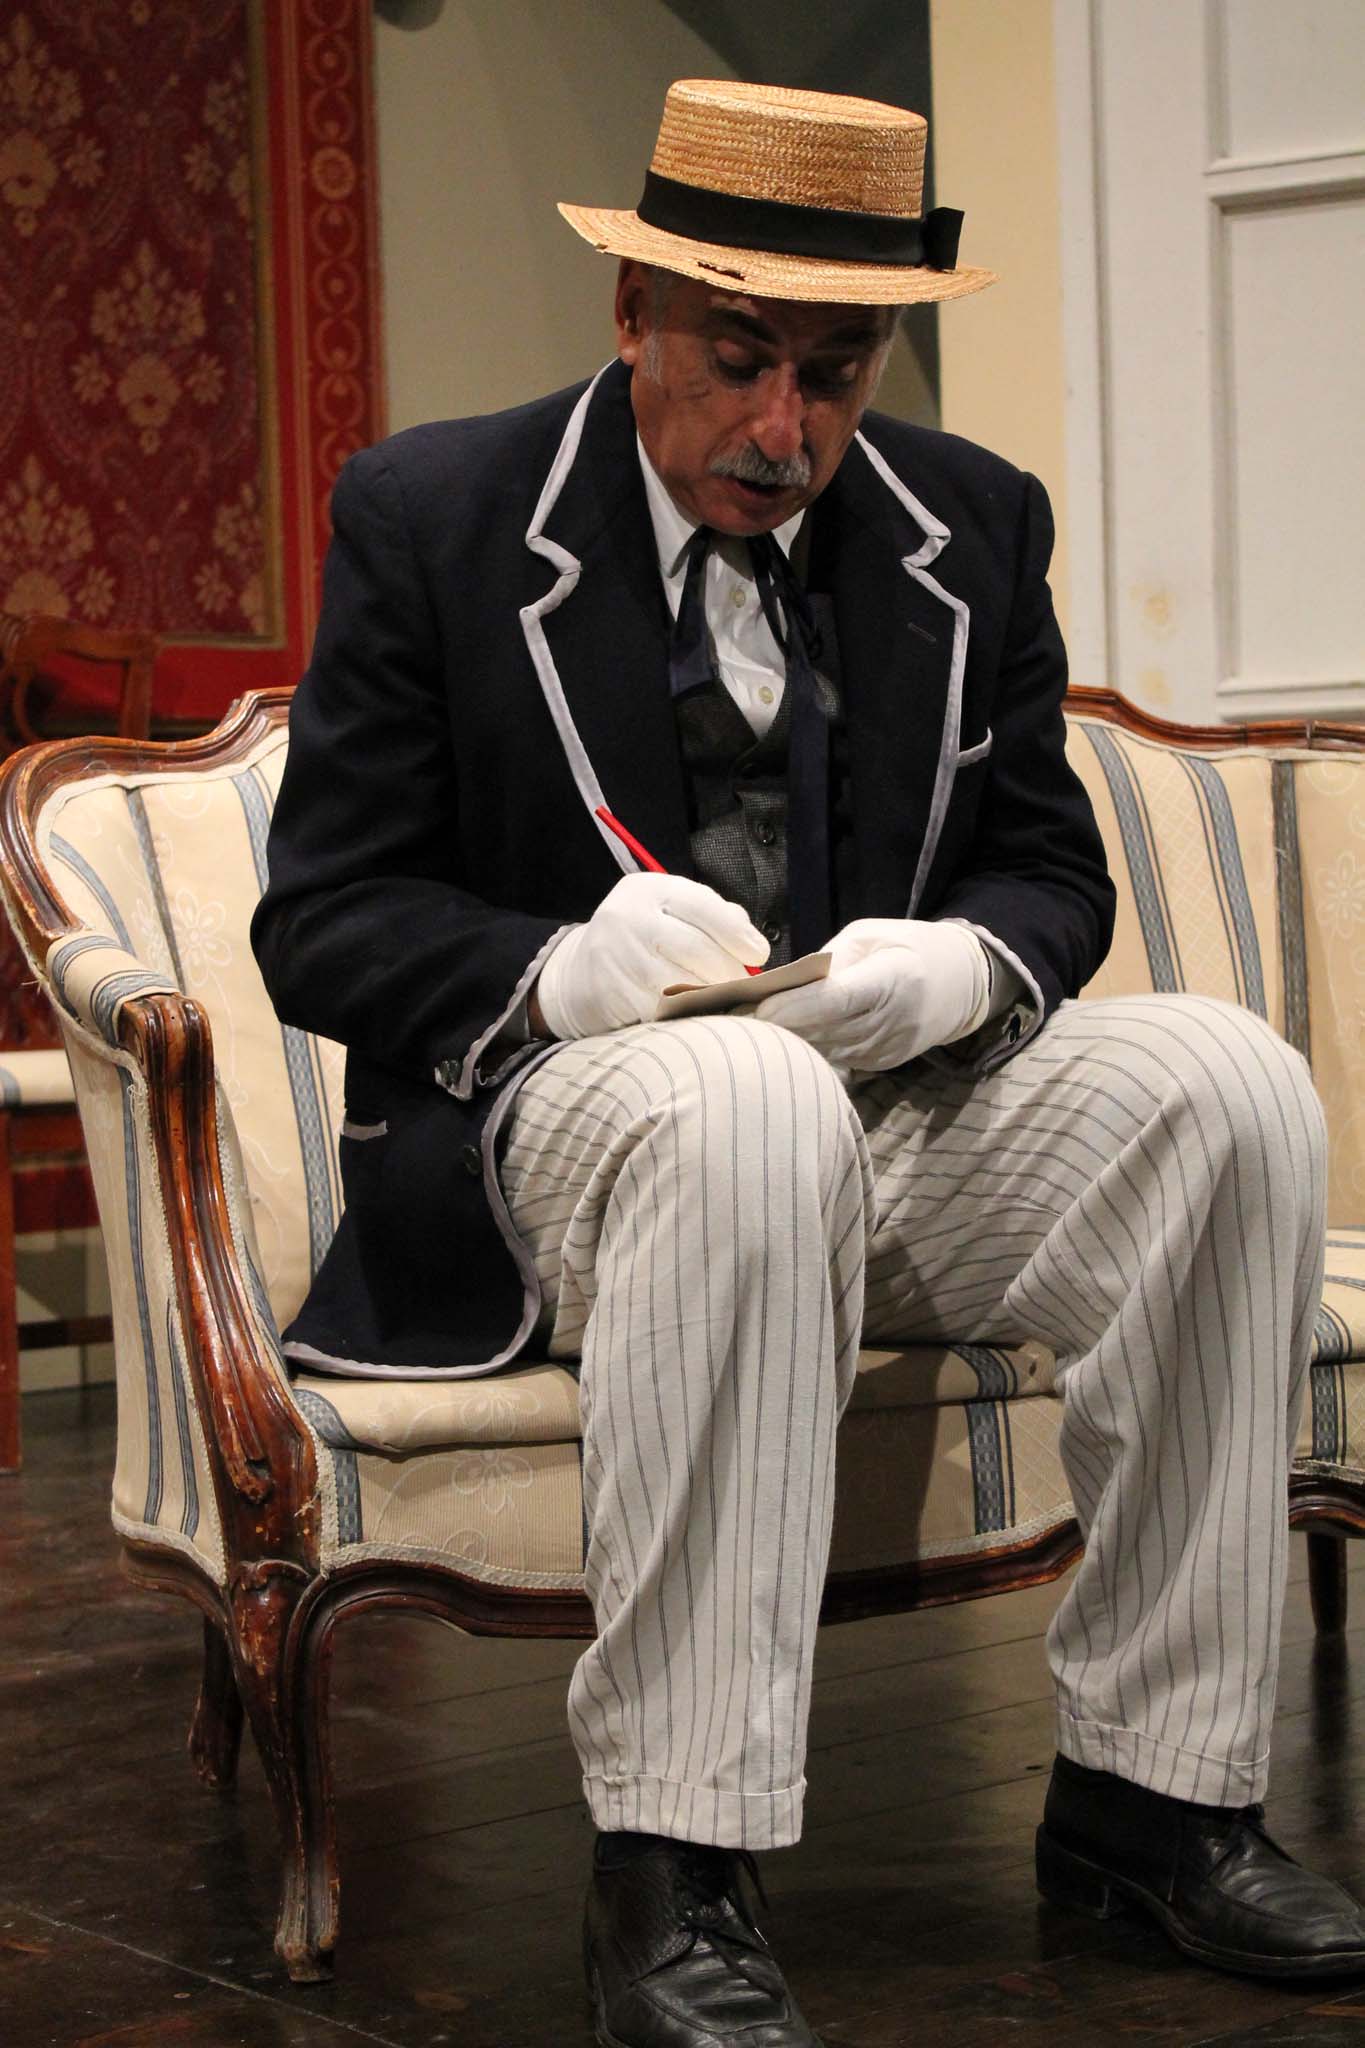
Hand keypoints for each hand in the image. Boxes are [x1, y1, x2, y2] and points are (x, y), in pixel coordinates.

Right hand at [534, 872, 768, 1038]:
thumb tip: (752, 941)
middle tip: (741, 986)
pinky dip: (682, 1016)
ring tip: (720, 1000)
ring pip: (680, 984)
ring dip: (708, 997)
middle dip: (727, 972)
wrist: (578, 974)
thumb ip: (714, 917)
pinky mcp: (609, 994)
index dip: (737, 933)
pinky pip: (660, 1010)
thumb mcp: (671, 912)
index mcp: (648, 890)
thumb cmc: (643, 939)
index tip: (759, 955)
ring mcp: (614, 957)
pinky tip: (690, 1014)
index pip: (703, 907)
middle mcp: (627, 917)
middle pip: (695, 949)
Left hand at [754, 917, 990, 1071]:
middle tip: (731, 1020)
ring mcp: (889, 1049)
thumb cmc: (910, 946)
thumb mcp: (871, 936)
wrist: (965, 982)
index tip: (759, 1008)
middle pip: (826, 1032)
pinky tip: (783, 1040)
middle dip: (778, 1028)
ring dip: (788, 1043)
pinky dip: (809, 1049)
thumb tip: (783, 987)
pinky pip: (837, 1059)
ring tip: (747, 1031)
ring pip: (826, 1052)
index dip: (797, 1007)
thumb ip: (830, 962)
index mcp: (894, 977)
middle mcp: (894, 1020)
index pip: (838, 999)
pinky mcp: (883, 1064)